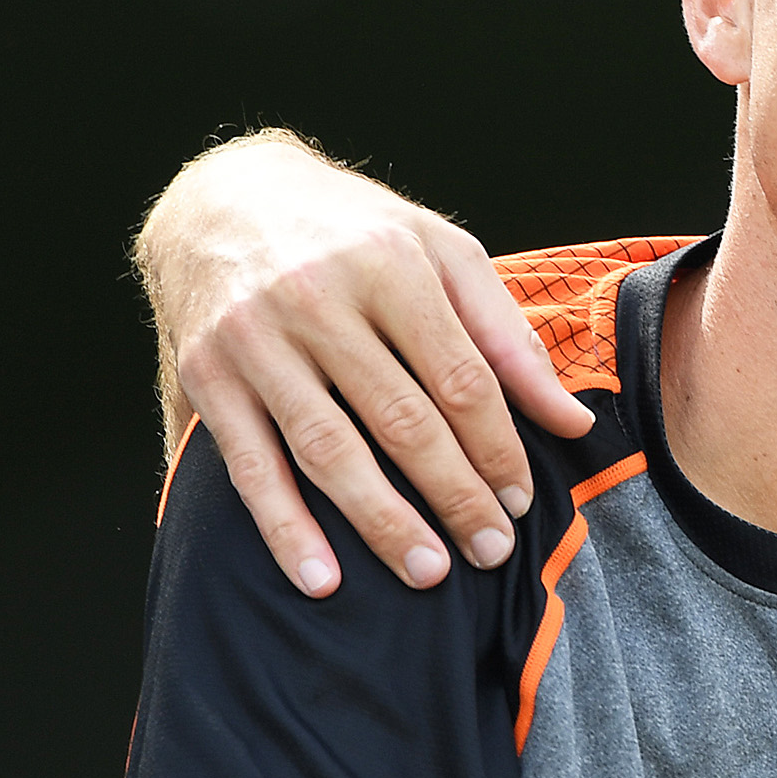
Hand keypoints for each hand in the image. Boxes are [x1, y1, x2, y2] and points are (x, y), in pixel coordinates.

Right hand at [139, 132, 592, 595]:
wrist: (220, 199)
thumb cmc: (356, 235)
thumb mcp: (442, 255)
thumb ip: (506, 337)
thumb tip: (571, 421)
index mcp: (391, 266)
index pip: (461, 377)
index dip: (497, 446)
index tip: (521, 501)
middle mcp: (318, 301)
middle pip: (402, 419)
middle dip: (454, 495)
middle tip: (492, 552)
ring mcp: (256, 342)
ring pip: (328, 448)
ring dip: (380, 521)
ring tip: (428, 574)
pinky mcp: (205, 377)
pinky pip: (249, 465)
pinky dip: (284, 526)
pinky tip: (320, 578)